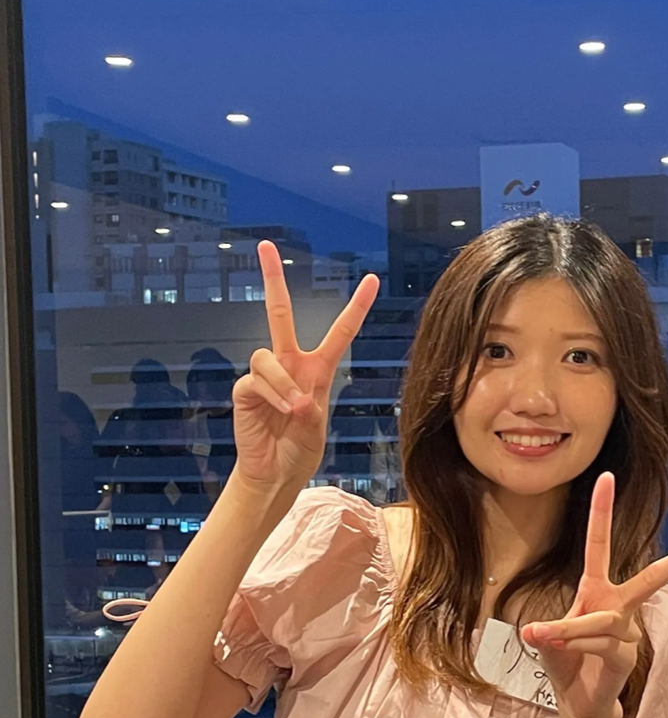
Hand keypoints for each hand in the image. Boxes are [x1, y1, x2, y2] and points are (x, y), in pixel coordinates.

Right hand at [230, 241, 378, 497]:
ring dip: (285, 383)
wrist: (277, 472)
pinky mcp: (245, 390)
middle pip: (278, 313)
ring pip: (267, 355)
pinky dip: (273, 394)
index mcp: (317, 368)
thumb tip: (295, 397)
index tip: (372, 279)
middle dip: (271, 279)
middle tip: (265, 246)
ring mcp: (264, 375)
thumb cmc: (300, 447)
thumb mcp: (317, 423)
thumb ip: (309, 405)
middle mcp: (289, 364)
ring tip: (297, 409)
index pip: (340, 331)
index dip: (356, 306)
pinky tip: (283, 410)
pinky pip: (256, 380)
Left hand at [522, 472, 667, 717]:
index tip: (607, 477)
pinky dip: (576, 646)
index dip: (602, 509)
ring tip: (544, 637)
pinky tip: (566, 654)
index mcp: (595, 590)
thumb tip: (537, 629)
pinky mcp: (628, 654)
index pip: (599, 543)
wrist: (578, 702)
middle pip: (650, 579)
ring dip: (570, 630)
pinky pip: (601, 642)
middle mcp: (616, 605)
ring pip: (601, 619)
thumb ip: (547, 631)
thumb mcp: (546, 641)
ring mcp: (627, 630)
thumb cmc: (566, 663)